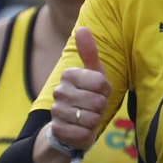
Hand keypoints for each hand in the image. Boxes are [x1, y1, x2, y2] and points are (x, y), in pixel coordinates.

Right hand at [48, 27, 110, 151]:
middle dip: (101, 107)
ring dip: (95, 121)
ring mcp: (57, 111)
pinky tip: (82, 129)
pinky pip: (84, 133)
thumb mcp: (94, 74)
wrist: (72, 125)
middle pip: (98, 102)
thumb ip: (90, 53)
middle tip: (94, 107)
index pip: (100, 82)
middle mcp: (60, 91)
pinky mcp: (58, 130)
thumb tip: (82, 28)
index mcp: (69, 75)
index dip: (106, 91)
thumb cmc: (88, 96)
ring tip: (88, 117)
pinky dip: (88, 134)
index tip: (99, 92)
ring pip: (92, 118)